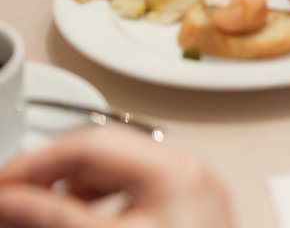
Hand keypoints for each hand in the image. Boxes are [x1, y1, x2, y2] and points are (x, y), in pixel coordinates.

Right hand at [0, 127, 233, 227]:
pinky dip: (98, 202)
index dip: (36, 164)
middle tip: (13, 197)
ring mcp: (193, 192)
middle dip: (52, 173)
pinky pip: (135, 191)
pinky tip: (76, 220)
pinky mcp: (189, 213)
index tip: (4, 186)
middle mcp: (189, 173)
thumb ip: (53, 220)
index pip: (90, 146)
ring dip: (73, 187)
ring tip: (37, 212)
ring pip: (118, 171)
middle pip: (105, 152)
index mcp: (174, 173)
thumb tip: (11, 201)